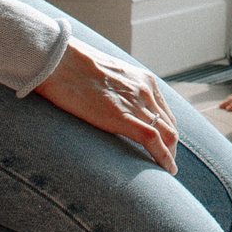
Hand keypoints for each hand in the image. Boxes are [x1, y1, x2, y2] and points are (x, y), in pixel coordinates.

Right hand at [34, 39, 180, 171]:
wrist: (60, 60)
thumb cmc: (72, 66)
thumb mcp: (105, 76)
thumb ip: (114, 89)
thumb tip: (106, 103)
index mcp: (143, 80)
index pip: (164, 112)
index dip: (167, 131)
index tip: (164, 146)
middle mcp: (145, 91)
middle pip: (169, 125)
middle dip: (171, 146)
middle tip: (167, 164)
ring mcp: (136, 103)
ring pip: (167, 134)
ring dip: (170, 156)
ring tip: (166, 171)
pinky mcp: (122, 117)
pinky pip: (152, 140)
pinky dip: (163, 157)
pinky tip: (166, 170)